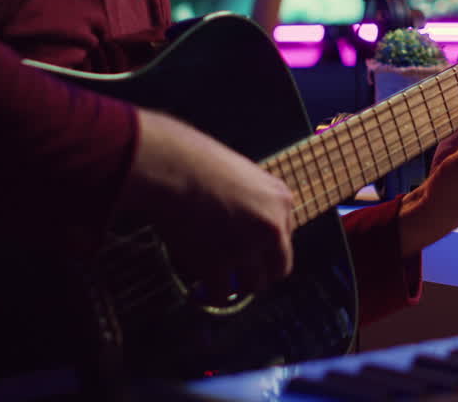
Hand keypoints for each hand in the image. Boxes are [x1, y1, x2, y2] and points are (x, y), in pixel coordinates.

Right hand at [120, 108, 294, 301]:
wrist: (171, 166)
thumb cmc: (197, 162)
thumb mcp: (241, 175)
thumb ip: (251, 202)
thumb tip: (242, 228)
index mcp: (281, 200)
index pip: (285, 237)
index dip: (267, 248)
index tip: (254, 253)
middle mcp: (271, 226)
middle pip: (278, 267)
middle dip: (259, 273)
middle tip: (241, 275)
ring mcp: (247, 247)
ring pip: (253, 284)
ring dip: (237, 285)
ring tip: (220, 281)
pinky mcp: (218, 264)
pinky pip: (221, 293)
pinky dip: (211, 295)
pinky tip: (201, 291)